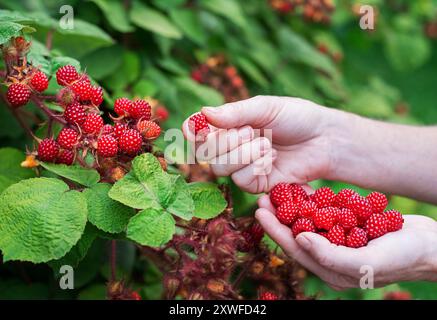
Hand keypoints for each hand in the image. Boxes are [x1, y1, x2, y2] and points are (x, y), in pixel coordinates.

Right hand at [182, 96, 339, 192]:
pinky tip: (271, 158)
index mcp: (228, 125)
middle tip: (250, 132)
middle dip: (225, 142)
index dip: (192, 132)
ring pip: (220, 169)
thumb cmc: (296, 117)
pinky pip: (242, 181)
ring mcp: (242, 167)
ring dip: (243, 155)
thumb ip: (235, 112)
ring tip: (267, 144)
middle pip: (205, 153)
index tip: (196, 130)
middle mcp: (230, 147)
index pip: (198, 131)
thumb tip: (203, 113)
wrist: (324, 138)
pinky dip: (256, 168)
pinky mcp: (256, 184)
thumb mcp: (265, 107)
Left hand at [255, 194, 436, 288]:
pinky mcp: (348, 226)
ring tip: (275, 190)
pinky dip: (313, 202)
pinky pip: (325, 213)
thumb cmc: (402, 258)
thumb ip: (331, 256)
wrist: (430, 245)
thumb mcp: (366, 262)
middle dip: (278, 217)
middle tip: (262, 198)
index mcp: (331, 270)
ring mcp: (339, 240)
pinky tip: (300, 189)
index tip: (260, 212)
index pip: (296, 249)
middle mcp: (330, 257)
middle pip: (297, 234)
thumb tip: (299, 239)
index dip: (276, 230)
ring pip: (309, 222)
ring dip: (292, 207)